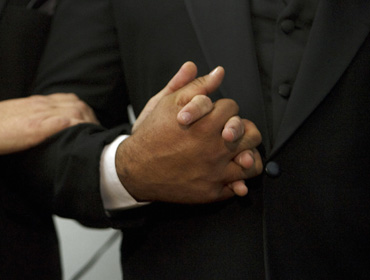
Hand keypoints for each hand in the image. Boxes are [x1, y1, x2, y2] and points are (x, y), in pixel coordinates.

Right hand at [0, 93, 97, 154]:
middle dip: (92, 119)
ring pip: (74, 111)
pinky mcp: (34, 128)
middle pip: (78, 104)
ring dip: (88, 125)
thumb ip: (31, 120)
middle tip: (98, 135)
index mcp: (37, 103)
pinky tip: (82, 140)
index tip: (91, 126)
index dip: (85, 113)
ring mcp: (39, 115)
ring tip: (94, 140)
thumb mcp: (16, 117)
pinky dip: (76, 129)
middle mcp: (41, 105)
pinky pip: (61, 123)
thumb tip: (45, 131)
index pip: (70, 100)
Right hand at [116, 63, 261, 203]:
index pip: (232, 108)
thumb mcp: (166, 103)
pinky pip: (239, 186)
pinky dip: (240, 180)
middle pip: (251, 134)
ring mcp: (215, 172)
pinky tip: (231, 172)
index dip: (223, 109)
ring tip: (237, 152)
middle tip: (230, 133)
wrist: (135, 168)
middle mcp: (214, 148)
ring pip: (252, 162)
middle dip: (243, 130)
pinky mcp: (212, 191)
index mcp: (206, 124)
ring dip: (248, 154)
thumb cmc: (151, 135)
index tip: (214, 115)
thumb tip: (218, 72)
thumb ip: (194, 86)